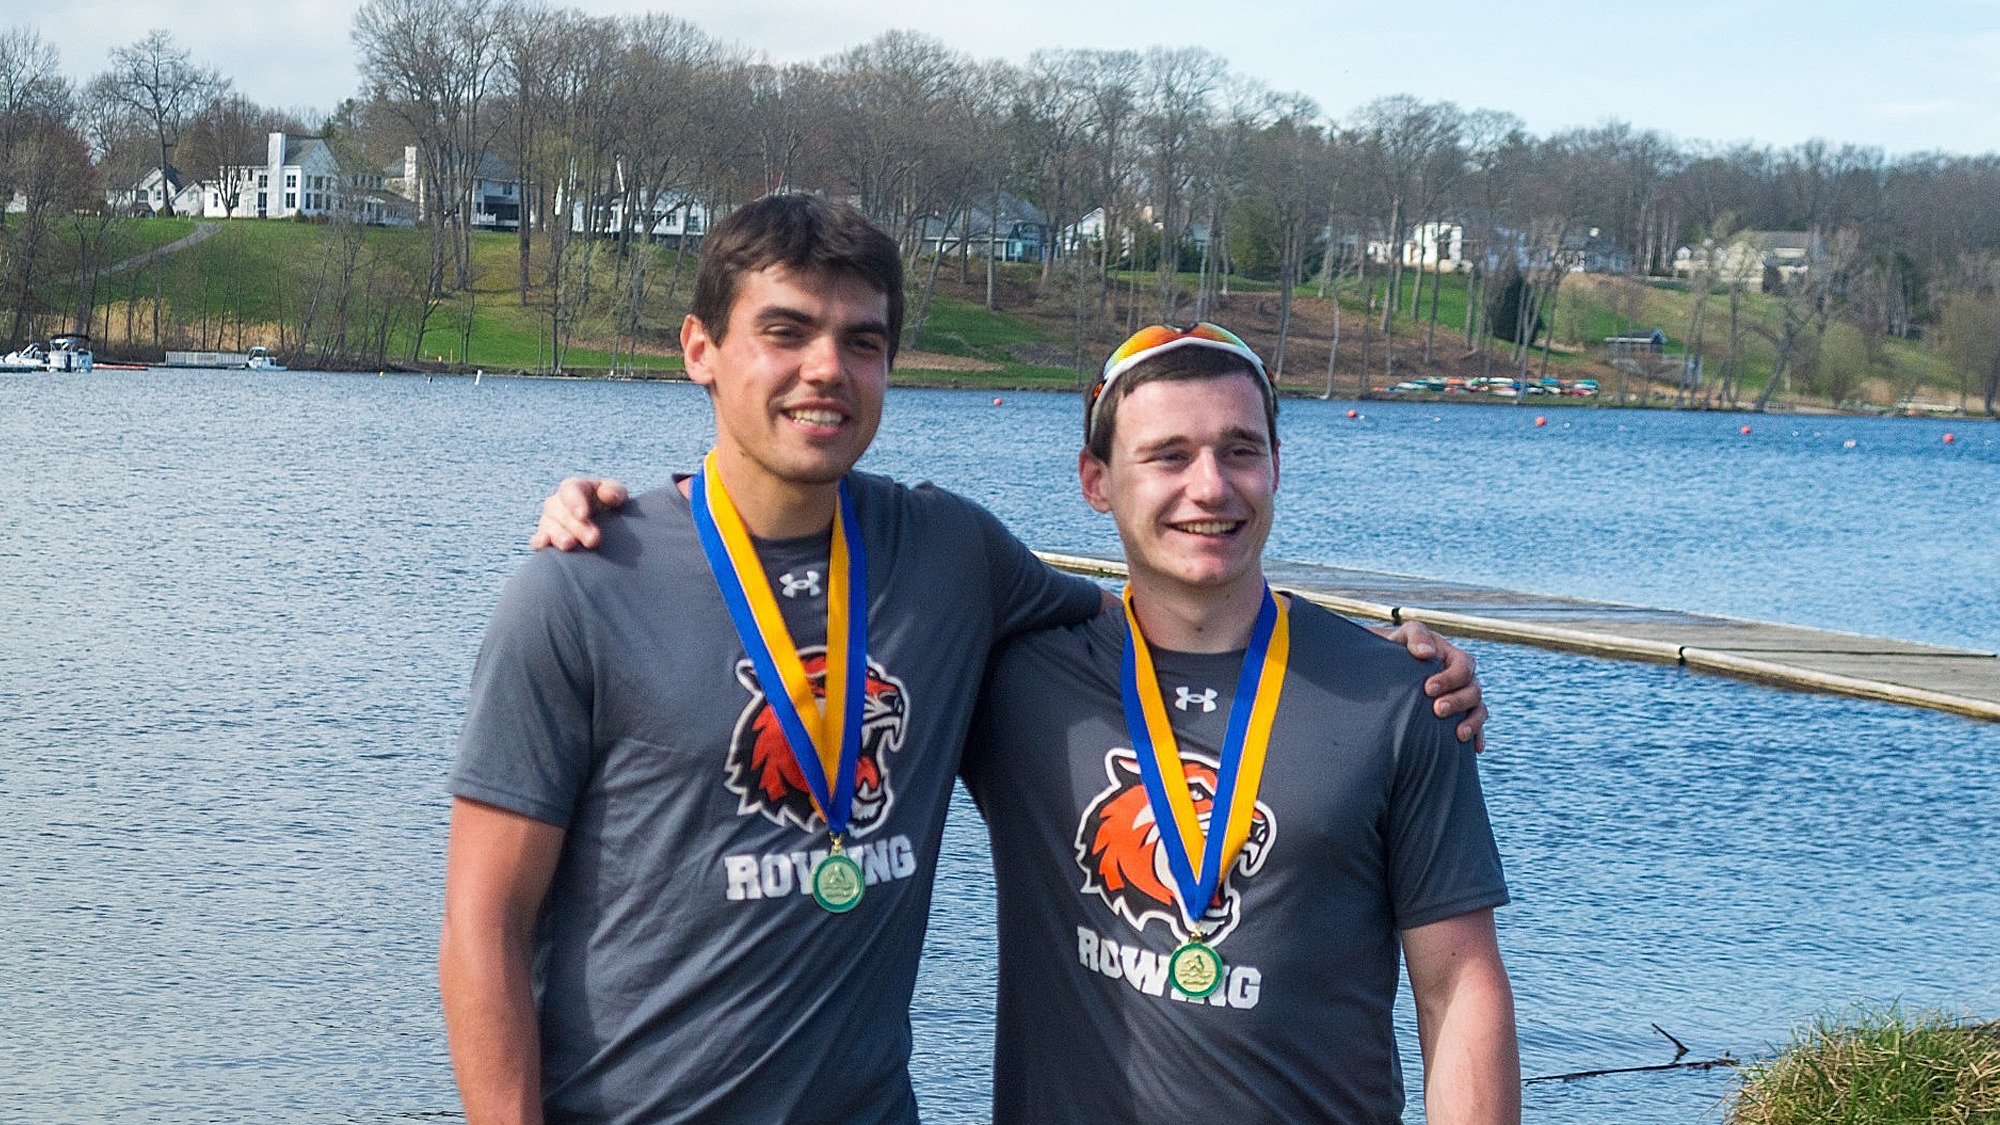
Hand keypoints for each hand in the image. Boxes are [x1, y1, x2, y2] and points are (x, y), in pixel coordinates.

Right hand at [529, 477, 628, 550]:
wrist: (610, 527)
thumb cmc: (612, 507)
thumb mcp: (618, 495)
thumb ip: (615, 491)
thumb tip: (607, 495)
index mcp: (576, 488)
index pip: (569, 490)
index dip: (575, 502)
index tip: (584, 515)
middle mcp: (558, 503)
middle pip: (560, 511)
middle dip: (576, 526)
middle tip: (593, 540)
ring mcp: (550, 521)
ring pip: (548, 525)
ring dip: (558, 535)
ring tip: (570, 544)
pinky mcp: (547, 538)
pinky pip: (537, 538)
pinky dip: (539, 541)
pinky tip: (544, 544)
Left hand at [1378, 620, 1486, 750]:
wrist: (1397, 666)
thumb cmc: (1402, 647)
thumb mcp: (1406, 635)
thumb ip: (1417, 636)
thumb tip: (1426, 652)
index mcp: (1455, 658)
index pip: (1463, 668)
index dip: (1450, 678)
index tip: (1428, 688)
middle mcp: (1465, 679)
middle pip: (1474, 691)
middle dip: (1458, 702)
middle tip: (1437, 710)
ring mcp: (1465, 698)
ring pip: (1479, 710)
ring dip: (1472, 722)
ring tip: (1459, 735)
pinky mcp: (1461, 715)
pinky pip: (1476, 726)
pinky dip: (1478, 736)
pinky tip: (1474, 748)